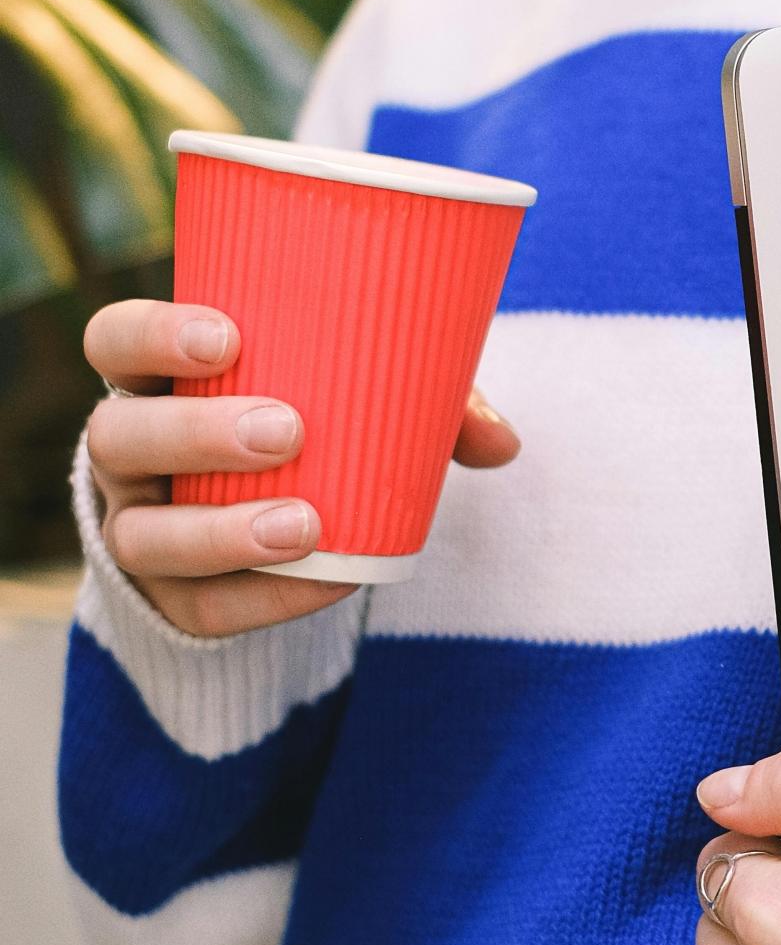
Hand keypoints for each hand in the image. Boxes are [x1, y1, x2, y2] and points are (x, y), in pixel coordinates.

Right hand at [83, 297, 519, 639]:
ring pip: (144, 535)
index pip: (114, 341)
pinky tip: (325, 578)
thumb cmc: (317, 428)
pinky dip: (265, 598)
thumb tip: (502, 441)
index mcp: (159, 380)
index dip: (150, 335)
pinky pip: (202, 608)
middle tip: (286, 430)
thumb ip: (428, 404)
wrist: (282, 530)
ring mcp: (138, 528)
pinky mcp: (171, 601)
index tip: (227, 336)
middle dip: (196, 433)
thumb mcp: (362, 402)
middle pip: (119, 436)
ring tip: (305, 522)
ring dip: (222, 529)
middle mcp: (129, 453)